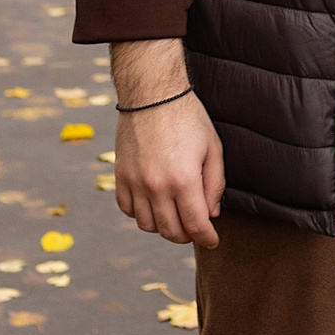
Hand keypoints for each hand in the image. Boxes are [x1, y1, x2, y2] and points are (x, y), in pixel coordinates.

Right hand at [110, 40, 223, 246]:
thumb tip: (211, 213)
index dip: (207, 237)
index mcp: (184, 180)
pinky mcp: (120, 175)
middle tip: (195, 229)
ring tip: (175, 216)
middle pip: (170, 231)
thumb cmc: (188, 118)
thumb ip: (214, 184)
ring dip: (163, 227)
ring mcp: (135, 182)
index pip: (195, 225)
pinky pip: (127, 209)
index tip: (212, 241)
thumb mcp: (213, 148)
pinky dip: (140, 214)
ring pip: (147, 225)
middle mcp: (157, 187)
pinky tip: (153, 205)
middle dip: (186, 236)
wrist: (152, 93)